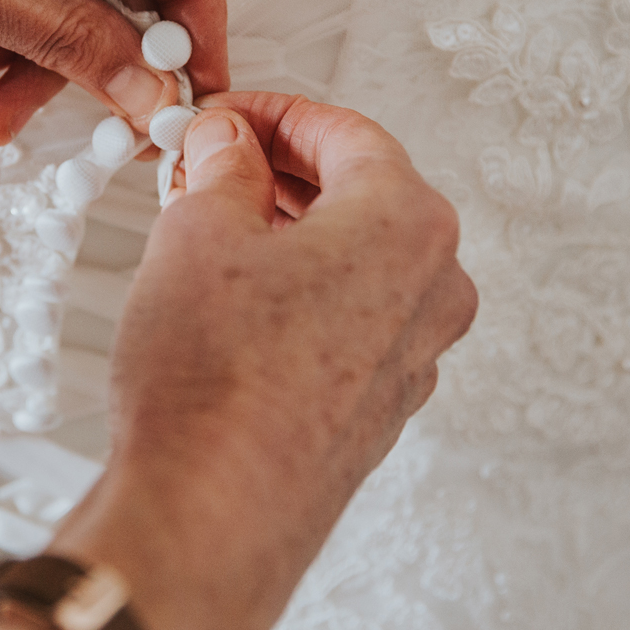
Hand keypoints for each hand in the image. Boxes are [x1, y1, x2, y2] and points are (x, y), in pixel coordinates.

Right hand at [46, 93, 477, 629]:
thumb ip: (222, 164)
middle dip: (279, 172)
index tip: (225, 116)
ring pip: (354, 262)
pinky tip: (230, 301)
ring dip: (288, 233)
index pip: (346, 133)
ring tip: (207, 229)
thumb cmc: (214, 384)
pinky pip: (347, 321)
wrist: (211, 515)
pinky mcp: (379, 408)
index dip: (273, 114)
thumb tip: (226, 144)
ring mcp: (413, 357)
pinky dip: (298, 293)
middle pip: (361, 194)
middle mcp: (432, 290)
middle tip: (210, 163)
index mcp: (408, 224)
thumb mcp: (197, 228)